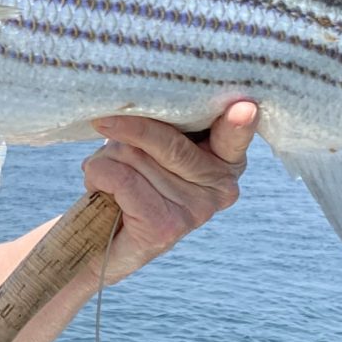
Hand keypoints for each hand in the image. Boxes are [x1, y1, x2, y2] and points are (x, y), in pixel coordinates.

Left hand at [81, 103, 257, 284]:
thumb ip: (162, 124)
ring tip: (109, 173)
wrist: (103, 238)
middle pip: (169, 141)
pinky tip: (100, 188)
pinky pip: (121, 178)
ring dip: (108, 158)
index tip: (244, 107)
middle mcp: (221, 186)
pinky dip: (98, 174)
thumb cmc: (130, 178)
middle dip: (129, 127)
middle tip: (103, 122)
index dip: (237, 123)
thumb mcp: (151, 143)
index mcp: (226, 160)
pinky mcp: (166, 226)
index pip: (234, 137)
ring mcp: (196, 210)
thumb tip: (139, 103)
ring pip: (136, 156)